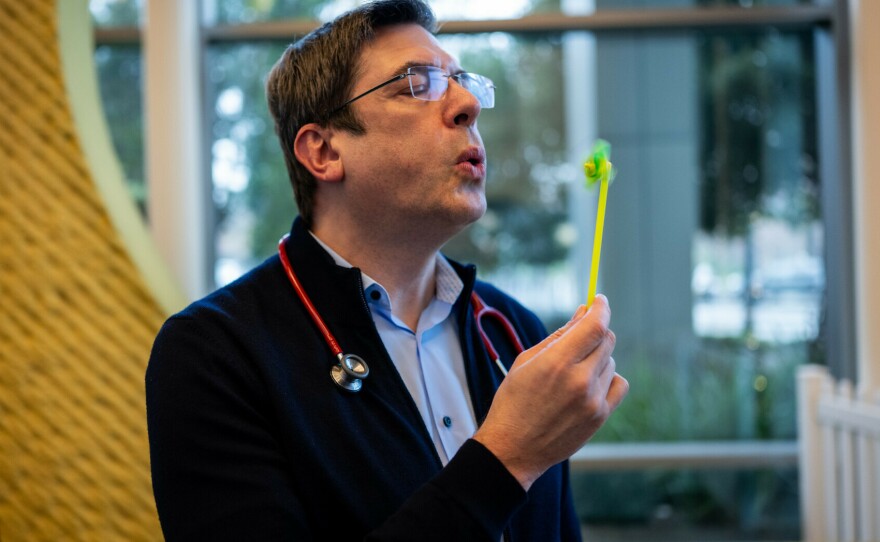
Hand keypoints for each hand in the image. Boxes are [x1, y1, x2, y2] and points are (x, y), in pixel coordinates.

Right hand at [473, 295, 627, 489]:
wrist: (513, 448)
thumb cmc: (513, 401)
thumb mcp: (527, 361)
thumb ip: (559, 335)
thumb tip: (583, 312)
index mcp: (556, 363)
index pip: (594, 325)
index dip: (601, 308)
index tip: (599, 300)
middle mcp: (579, 380)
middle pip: (606, 340)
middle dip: (595, 332)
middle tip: (578, 338)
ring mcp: (593, 401)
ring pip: (610, 362)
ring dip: (597, 358)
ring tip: (572, 371)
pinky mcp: (600, 417)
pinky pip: (619, 384)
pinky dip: (608, 378)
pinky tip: (590, 383)